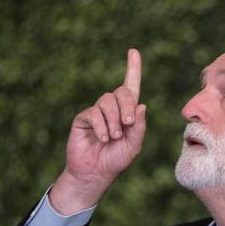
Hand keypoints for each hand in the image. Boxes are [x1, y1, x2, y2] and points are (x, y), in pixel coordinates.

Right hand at [50, 49, 146, 214]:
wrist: (96, 174)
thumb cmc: (116, 160)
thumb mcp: (134, 145)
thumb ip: (139, 127)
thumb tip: (142, 105)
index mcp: (127, 113)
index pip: (131, 87)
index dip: (133, 69)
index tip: (133, 51)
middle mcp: (112, 109)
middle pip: (121, 92)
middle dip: (127, 106)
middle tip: (128, 124)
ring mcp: (96, 112)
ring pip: (107, 101)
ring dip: (114, 119)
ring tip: (114, 137)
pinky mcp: (82, 119)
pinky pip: (92, 113)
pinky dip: (101, 125)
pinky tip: (103, 138)